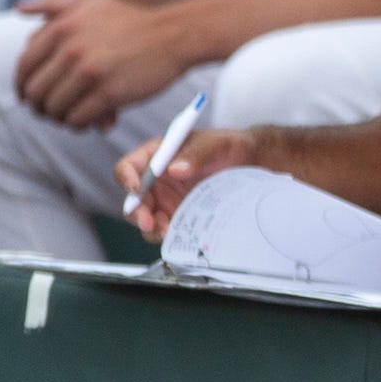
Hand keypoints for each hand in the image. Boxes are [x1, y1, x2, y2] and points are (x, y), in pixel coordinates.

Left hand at [12, 0, 196, 130]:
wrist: (173, 35)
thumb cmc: (131, 21)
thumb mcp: (88, 2)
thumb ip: (51, 2)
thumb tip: (19, 8)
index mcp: (60, 28)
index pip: (25, 66)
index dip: (22, 86)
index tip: (28, 97)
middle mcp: (70, 50)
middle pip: (37, 90)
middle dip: (39, 106)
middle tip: (48, 113)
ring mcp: (89, 72)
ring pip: (55, 107)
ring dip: (58, 118)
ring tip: (68, 118)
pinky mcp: (109, 93)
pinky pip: (78, 118)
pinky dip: (77, 125)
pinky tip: (87, 123)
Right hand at [116, 123, 258, 238]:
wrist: (253, 164)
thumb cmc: (229, 148)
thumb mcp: (215, 145)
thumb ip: (196, 154)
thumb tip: (175, 169)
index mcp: (156, 156)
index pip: (128, 167)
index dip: (127, 179)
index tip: (138, 190)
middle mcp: (157, 180)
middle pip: (134, 200)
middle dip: (138, 212)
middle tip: (149, 222)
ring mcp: (168, 201)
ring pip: (148, 220)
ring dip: (153, 229)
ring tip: (168, 232)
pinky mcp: (182, 217)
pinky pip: (169, 230)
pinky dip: (172, 236)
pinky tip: (183, 236)